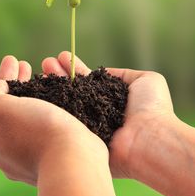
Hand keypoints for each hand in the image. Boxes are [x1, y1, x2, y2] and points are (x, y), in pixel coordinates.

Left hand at [0, 55, 107, 185]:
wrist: (76, 161)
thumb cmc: (37, 132)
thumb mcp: (2, 110)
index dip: (3, 80)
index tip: (13, 59)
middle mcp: (16, 154)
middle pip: (16, 111)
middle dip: (21, 85)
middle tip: (27, 64)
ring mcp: (41, 155)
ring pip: (37, 115)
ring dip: (40, 90)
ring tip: (47, 71)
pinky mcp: (64, 152)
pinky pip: (56, 122)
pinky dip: (56, 103)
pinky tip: (62, 89)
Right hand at [42, 51, 174, 178]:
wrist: (150, 138)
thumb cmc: (152, 108)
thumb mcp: (146, 80)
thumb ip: (123, 74)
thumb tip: (103, 73)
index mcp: (111, 100)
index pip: (87, 81)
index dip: (74, 68)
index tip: (62, 56)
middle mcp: (97, 113)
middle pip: (72, 90)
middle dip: (59, 74)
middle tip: (46, 63)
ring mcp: (87, 126)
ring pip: (65, 103)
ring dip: (53, 86)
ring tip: (42, 69)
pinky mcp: (79, 138)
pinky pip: (63, 120)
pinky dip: (52, 106)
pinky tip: (42, 91)